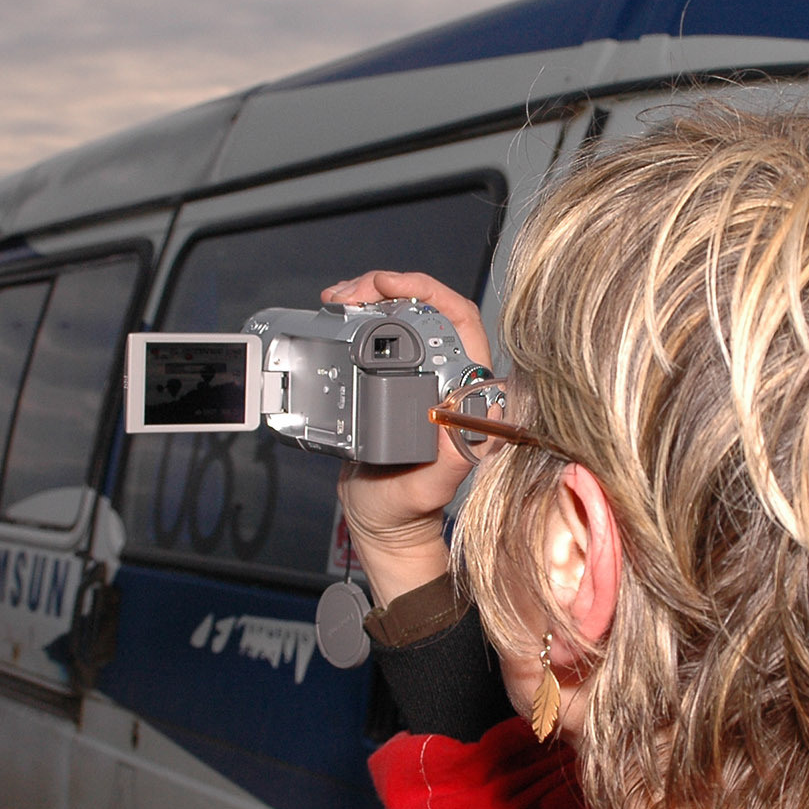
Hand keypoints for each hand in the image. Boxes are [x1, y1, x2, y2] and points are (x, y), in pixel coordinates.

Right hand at [323, 270, 491, 604]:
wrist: (381, 522)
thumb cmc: (406, 509)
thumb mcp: (427, 487)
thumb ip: (451, 458)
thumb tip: (464, 418)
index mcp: (469, 396)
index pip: (463, 324)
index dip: (431, 294)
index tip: (390, 286)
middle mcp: (451, 380)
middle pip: (432, 309)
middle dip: (391, 287)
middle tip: (350, 291)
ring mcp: (424, 377)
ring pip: (407, 317)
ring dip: (373, 297)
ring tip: (339, 298)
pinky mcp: (398, 380)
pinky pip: (386, 335)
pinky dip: (362, 317)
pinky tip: (340, 313)